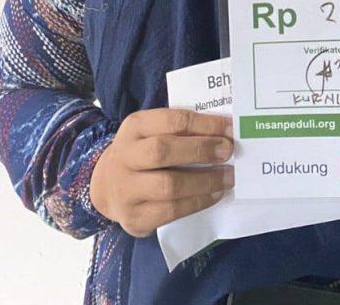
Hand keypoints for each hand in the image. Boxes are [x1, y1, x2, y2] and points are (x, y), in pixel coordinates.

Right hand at [89, 108, 233, 236]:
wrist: (108, 186)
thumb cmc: (143, 152)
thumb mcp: (153, 131)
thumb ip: (182, 129)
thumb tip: (225, 132)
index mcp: (134, 127)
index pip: (172, 120)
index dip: (205, 124)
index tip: (231, 128)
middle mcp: (125, 156)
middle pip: (164, 150)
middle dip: (201, 150)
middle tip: (228, 151)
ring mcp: (126, 189)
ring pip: (168, 186)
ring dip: (204, 181)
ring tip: (228, 177)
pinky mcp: (134, 217)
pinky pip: (170, 212)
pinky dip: (197, 203)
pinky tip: (214, 195)